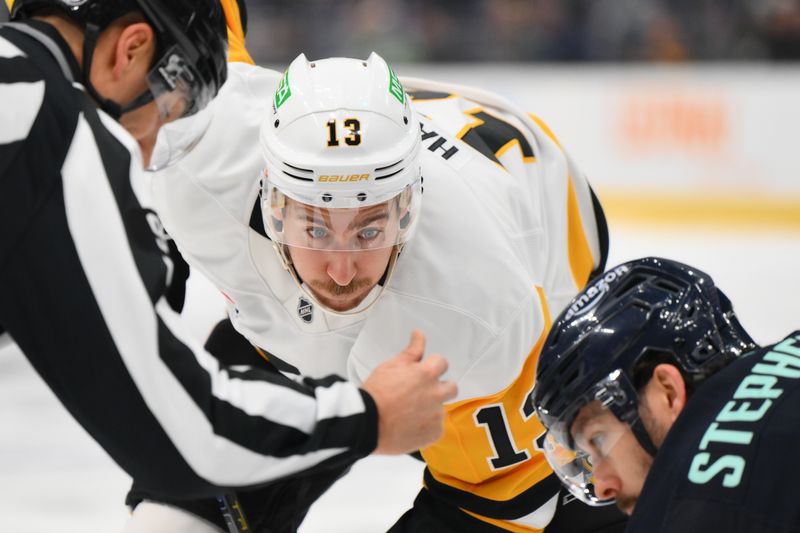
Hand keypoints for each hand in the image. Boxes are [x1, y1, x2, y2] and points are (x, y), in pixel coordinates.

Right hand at [361, 330, 456, 454]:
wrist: (366, 424)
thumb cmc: (376, 393)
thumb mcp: (391, 366)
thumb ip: (411, 351)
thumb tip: (419, 333)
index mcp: (427, 374)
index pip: (443, 363)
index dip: (432, 366)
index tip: (423, 372)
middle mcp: (436, 394)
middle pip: (452, 387)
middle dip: (440, 387)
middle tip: (422, 393)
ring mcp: (437, 415)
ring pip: (442, 409)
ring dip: (431, 409)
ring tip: (410, 413)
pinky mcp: (434, 434)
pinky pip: (437, 428)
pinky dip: (426, 427)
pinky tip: (411, 426)